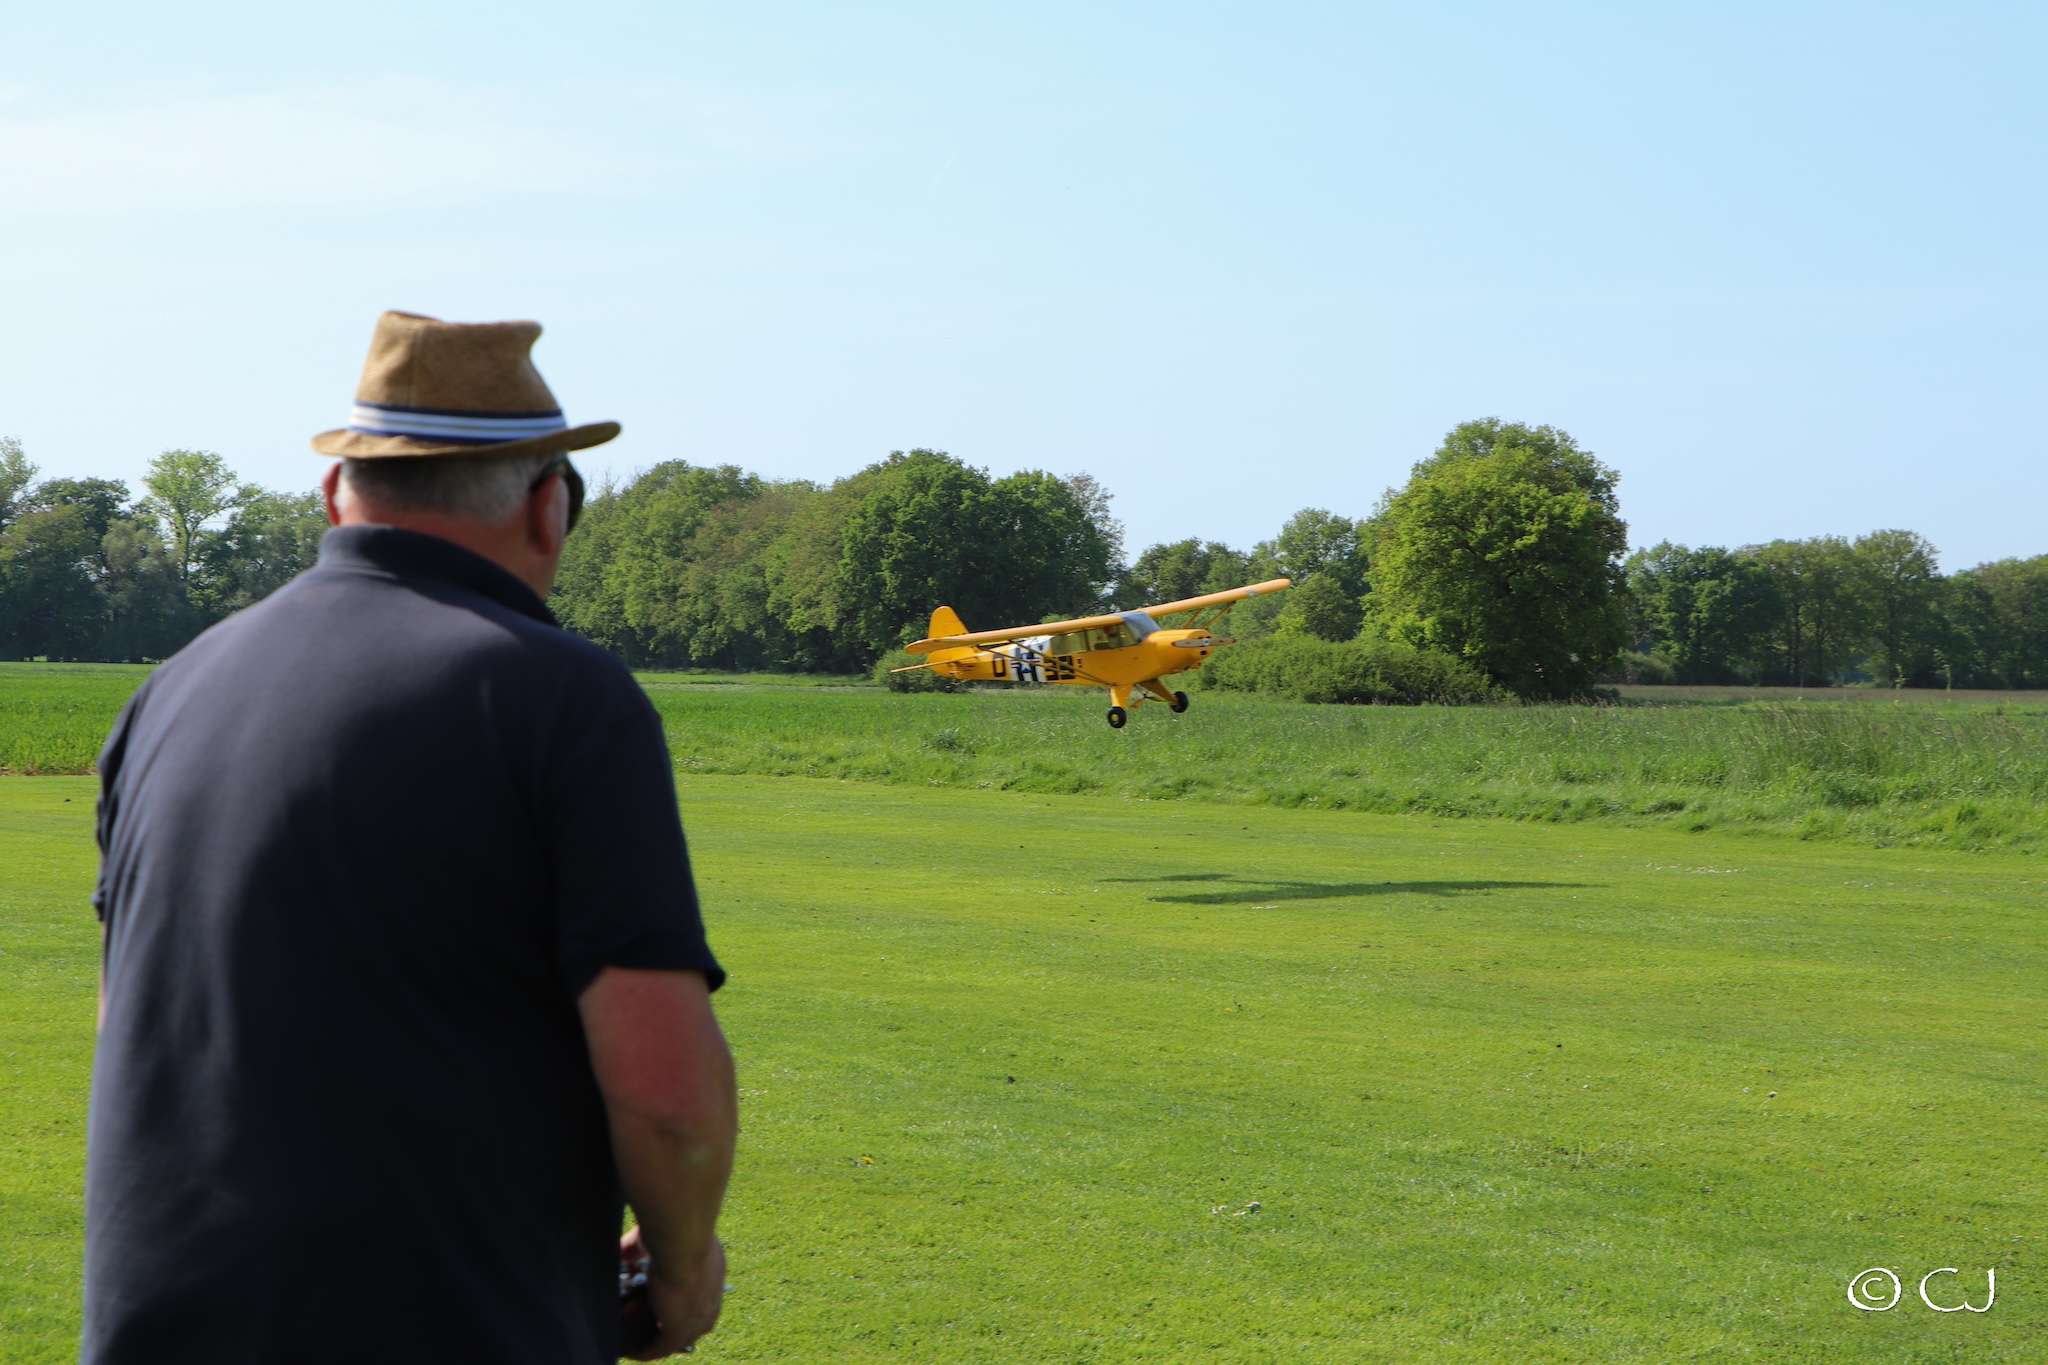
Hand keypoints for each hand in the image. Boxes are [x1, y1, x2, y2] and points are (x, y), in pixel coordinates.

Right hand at [621, 1226, 725, 1359]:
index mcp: (712, 1271)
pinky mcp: (680, 1328)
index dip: (685, 1304)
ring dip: (658, 1339)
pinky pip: (662, 1347)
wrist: (683, 1237)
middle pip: (696, 1321)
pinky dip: (647, 1351)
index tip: (667, 1306)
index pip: (703, 1297)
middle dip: (675, 1325)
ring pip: (679, 1336)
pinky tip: (633, 1352)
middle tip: (654, 1325)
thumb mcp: (655, 1237)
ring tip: (641, 1342)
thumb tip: (621, 1252)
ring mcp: (699, 1315)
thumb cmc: (672, 1228)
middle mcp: (712, 1296)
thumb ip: (637, 1248)